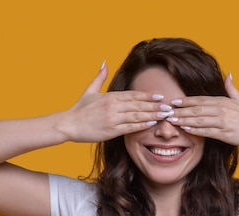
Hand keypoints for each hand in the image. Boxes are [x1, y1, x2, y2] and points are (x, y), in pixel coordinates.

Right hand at [55, 64, 172, 142]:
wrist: (68, 125)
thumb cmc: (79, 109)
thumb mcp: (89, 91)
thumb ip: (99, 77)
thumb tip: (104, 62)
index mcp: (110, 96)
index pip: (133, 95)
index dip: (147, 95)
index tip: (160, 96)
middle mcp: (113, 106)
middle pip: (138, 104)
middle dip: (155, 105)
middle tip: (169, 106)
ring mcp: (112, 118)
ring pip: (137, 115)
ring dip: (153, 115)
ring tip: (165, 115)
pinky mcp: (111, 130)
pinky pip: (130, 127)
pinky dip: (142, 125)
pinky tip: (152, 123)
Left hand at [166, 75, 238, 146]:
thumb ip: (231, 87)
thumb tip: (228, 73)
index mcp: (223, 101)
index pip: (200, 100)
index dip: (185, 100)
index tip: (172, 101)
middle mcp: (222, 109)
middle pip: (196, 109)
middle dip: (180, 110)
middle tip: (166, 112)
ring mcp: (224, 121)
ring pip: (200, 120)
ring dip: (184, 120)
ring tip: (172, 121)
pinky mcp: (226, 133)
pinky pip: (208, 131)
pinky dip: (196, 130)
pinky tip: (186, 129)